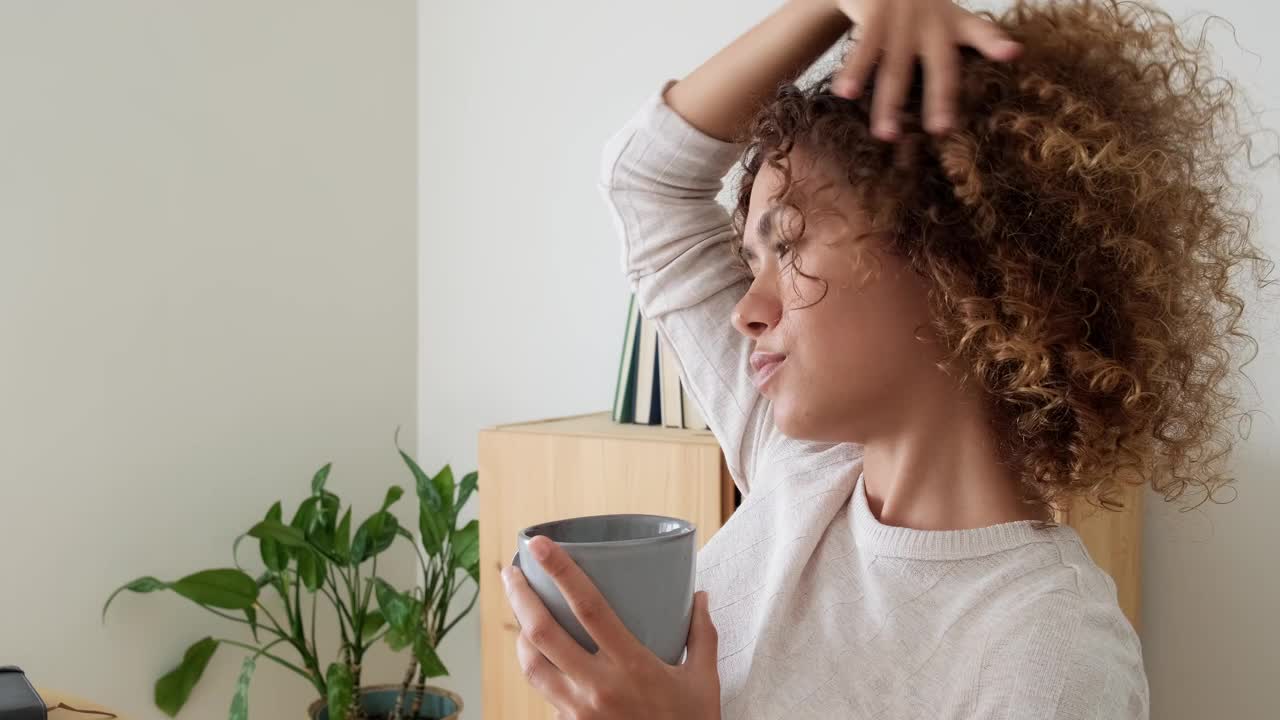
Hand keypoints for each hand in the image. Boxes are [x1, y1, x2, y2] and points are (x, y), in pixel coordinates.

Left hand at [501, 535, 721, 719]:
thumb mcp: (704, 680)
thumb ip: (701, 635)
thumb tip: (701, 596)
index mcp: (632, 665)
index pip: (588, 607)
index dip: (561, 571)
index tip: (539, 545)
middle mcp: (598, 686)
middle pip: (543, 632)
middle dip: (521, 597)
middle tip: (512, 572)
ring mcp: (579, 711)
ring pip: (532, 665)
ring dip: (519, 634)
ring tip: (520, 614)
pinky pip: (544, 694)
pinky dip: (537, 670)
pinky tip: (540, 657)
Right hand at [831, 0, 1022, 138]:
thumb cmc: (918, 4)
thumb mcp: (946, 15)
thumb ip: (976, 38)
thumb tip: (1008, 61)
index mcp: (953, 21)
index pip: (980, 30)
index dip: (995, 42)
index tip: (1012, 52)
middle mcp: (932, 21)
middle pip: (939, 65)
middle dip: (940, 98)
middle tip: (940, 130)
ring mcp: (902, 18)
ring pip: (896, 67)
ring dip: (889, 102)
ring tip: (886, 135)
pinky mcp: (874, 14)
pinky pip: (864, 48)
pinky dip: (854, 71)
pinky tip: (845, 92)